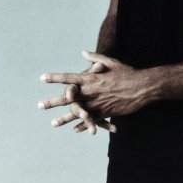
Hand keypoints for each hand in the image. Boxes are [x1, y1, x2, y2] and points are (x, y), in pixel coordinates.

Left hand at [39, 51, 156, 122]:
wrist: (142, 87)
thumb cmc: (128, 72)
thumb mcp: (111, 62)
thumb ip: (96, 58)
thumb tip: (83, 53)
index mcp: (91, 78)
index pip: (69, 78)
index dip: (55, 78)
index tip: (43, 78)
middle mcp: (91, 91)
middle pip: (68, 97)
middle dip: (53, 101)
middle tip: (40, 105)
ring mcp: (98, 103)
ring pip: (77, 112)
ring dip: (64, 118)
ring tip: (53, 123)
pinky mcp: (106, 112)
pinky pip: (91, 120)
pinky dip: (83, 125)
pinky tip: (75, 129)